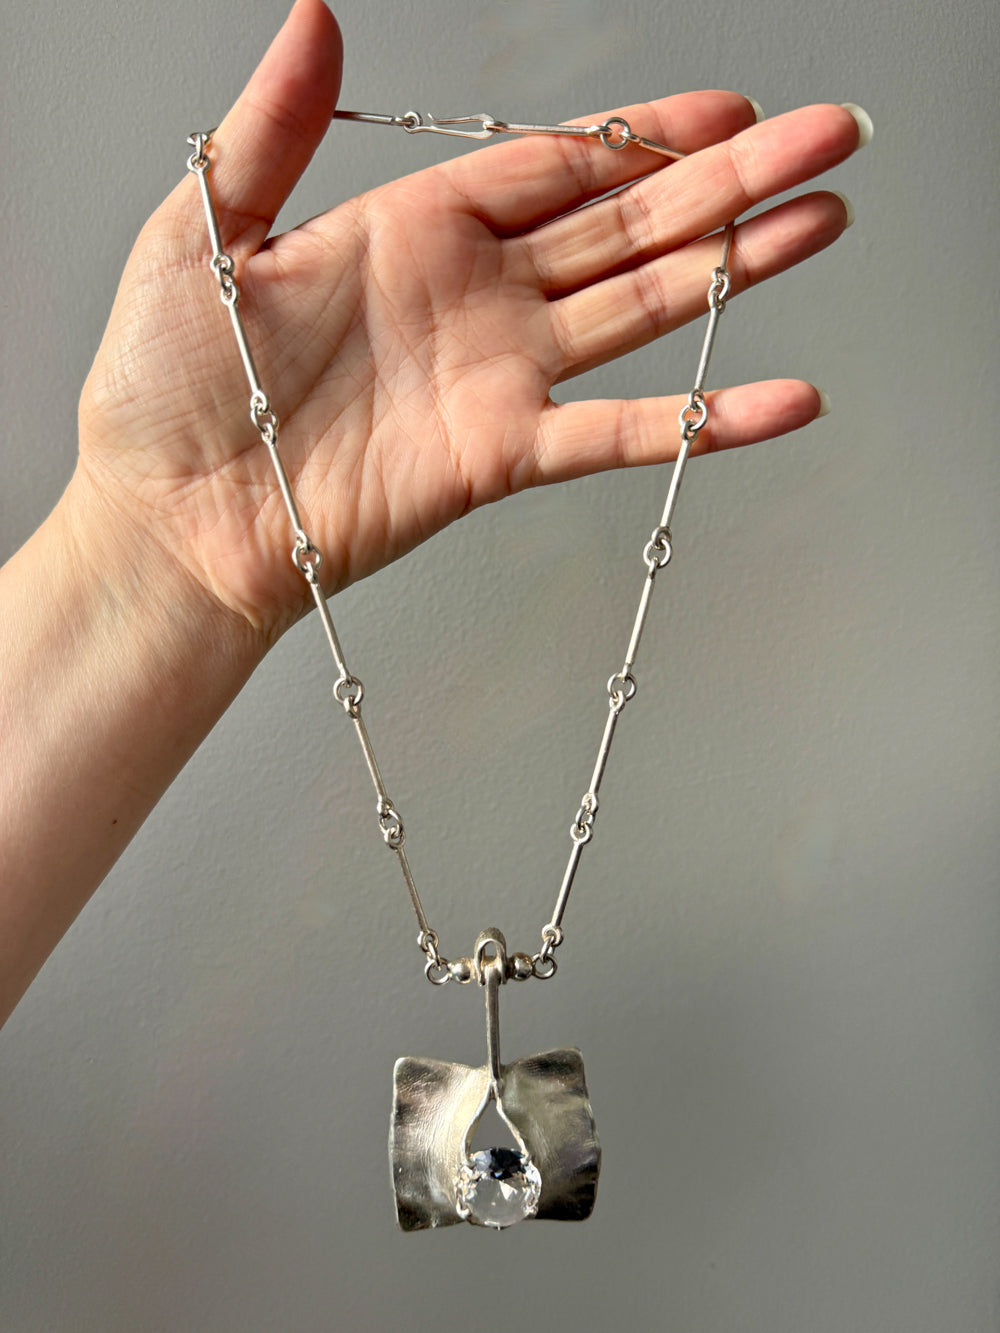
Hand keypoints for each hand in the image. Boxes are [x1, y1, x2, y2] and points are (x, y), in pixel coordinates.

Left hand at [75, 0, 860, 645]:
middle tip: (828, 140)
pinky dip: (701, 422)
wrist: (174, 516)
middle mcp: (476, 293)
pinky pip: (617, 433)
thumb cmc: (169, 382)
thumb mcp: (204, 229)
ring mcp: (498, 374)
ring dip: (735, 269)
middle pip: (625, 223)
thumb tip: (318, 16)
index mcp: (416, 224)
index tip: (731, 110)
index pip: (557, 162)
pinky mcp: (501, 455)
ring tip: (822, 224)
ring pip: (641, 307)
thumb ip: (273, 132)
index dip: (646, 132)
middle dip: (729, 181)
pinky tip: (778, 401)